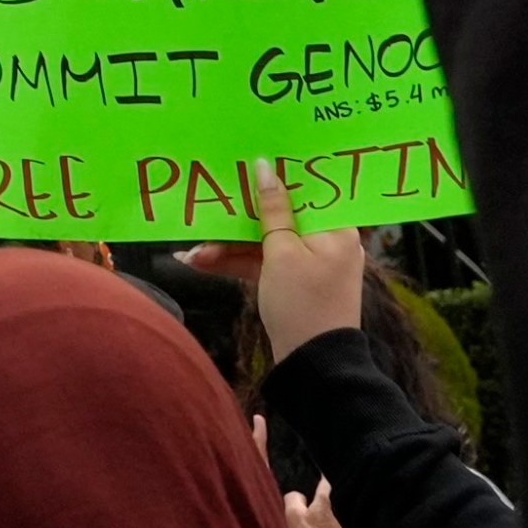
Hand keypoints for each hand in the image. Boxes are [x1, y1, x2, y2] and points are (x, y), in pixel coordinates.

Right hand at [182, 159, 363, 363]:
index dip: (275, 176)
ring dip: (229, 246)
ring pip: (265, 241)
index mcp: (336, 228)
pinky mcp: (293, 282)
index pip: (306, 189)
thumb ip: (273, 209)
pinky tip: (200, 263)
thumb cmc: (302, 304)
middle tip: (209, 207)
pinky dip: (237, 263)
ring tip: (191, 253)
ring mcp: (310, 263)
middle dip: (239, 217)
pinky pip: (263, 262)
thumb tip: (265, 167)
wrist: (312, 364)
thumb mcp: (282, 253)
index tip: (244, 163)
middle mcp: (328, 241)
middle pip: (279, 215)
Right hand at [284, 471, 362, 527]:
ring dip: (331, 518)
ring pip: (338, 518)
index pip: (325, 482)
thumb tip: (299, 495)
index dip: (321, 476)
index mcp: (327, 503)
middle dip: (326, 499)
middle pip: (334, 501)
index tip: (318, 473)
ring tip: (320, 523)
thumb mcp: (292, 518)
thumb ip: (293, 500)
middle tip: (315, 499)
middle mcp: (342, 513)